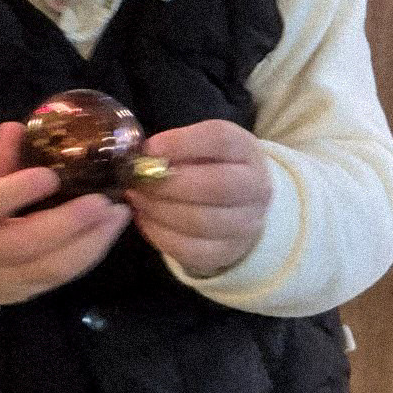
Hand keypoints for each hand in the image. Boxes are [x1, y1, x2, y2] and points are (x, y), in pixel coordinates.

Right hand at [0, 121, 130, 322]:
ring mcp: (2, 280)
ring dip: (90, 242)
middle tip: (103, 199)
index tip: (49, 175)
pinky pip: (58, 278)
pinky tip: (107, 232)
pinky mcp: (23, 294)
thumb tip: (18, 128)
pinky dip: (87, 255)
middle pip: (24, 243)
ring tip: (118, 213)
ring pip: (49, 268)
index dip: (14, 192)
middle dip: (69, 222)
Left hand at [125, 120, 272, 277]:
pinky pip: (192, 250)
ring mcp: (247, 225)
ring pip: (201, 222)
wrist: (241, 203)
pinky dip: (161, 235)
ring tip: (136, 198)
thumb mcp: (200, 145)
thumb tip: (144, 156)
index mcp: (245, 149)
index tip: (149, 149)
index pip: (220, 139)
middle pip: (215, 185)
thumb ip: (176, 146)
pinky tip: (145, 219)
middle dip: (167, 183)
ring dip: (159, 210)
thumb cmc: (211, 165)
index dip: (181, 143)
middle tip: (137, 180)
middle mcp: (255, 187)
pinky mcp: (229, 253)